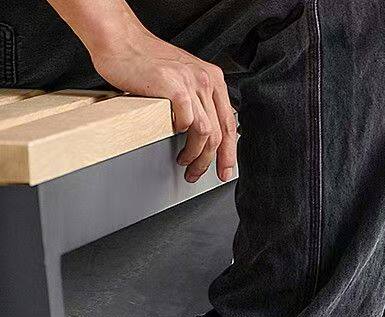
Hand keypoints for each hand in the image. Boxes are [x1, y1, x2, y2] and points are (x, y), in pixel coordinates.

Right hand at [90, 29, 236, 182]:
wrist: (119, 40)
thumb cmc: (144, 61)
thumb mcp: (182, 77)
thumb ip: (197, 100)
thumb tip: (205, 132)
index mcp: (212, 78)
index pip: (229, 123)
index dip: (229, 152)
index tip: (225, 169)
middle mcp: (205, 79)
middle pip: (219, 133)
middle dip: (211, 161)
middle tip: (198, 173)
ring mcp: (191, 82)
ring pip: (205, 133)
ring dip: (195, 155)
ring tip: (184, 162)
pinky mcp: (174, 87)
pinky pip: (186, 122)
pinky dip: (180, 135)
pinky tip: (172, 138)